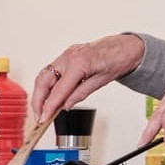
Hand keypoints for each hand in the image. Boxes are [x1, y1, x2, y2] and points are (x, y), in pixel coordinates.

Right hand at [31, 34, 145, 119]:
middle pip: (44, 80)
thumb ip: (81, 93)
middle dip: (38, 99)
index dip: (49, 106)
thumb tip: (66, 105)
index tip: (44, 118)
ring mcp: (66, 54)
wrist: (126, 46)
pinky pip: (52, 71)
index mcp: (78, 63)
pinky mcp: (67, 55)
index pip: (58, 90)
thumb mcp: (101, 81)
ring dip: (41, 92)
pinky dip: (48, 84)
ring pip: (45, 75)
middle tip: (39, 115)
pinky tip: (50, 95)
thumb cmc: (118, 59)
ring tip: (43, 108)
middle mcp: (69, 57)